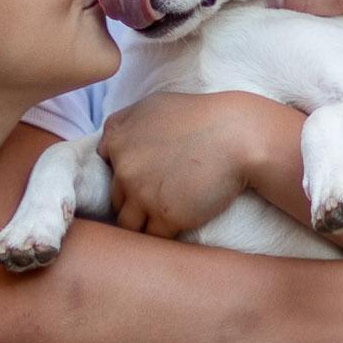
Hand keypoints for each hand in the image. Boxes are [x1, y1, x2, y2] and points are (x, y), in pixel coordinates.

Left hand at [100, 92, 285, 239]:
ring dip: (142, 224)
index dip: (121, 174)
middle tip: (155, 200)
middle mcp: (124, 167)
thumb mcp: (155, 105)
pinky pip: (153, 237)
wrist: (238, 137)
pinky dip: (163, 235)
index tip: (141, 176)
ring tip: (161, 220)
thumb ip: (126, 123)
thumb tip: (108, 145)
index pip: (104, 167)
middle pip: (115, 198)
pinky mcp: (165, 216)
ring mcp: (142, 194)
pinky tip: (177, 227)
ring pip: (128, 224)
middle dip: (131, 201)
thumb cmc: (202, 117)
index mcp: (118, 138)